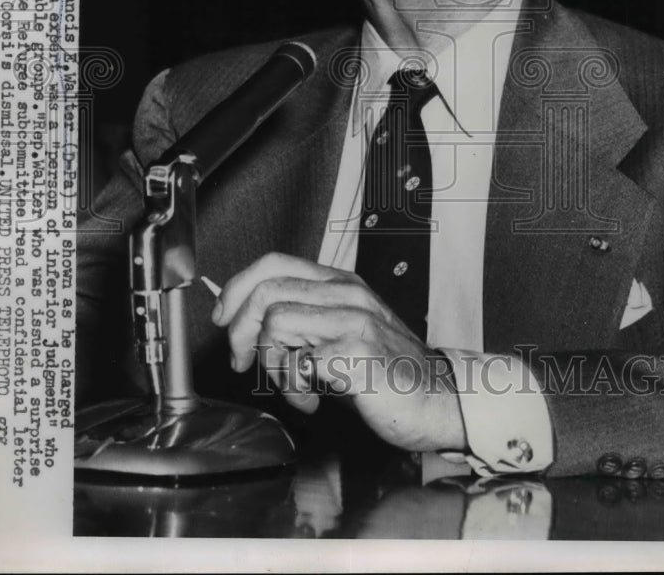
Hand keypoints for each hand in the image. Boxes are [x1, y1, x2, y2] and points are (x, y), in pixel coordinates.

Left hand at [212, 252, 466, 452]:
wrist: (440, 399)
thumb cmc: (389, 372)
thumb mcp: (342, 334)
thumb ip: (304, 322)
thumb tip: (248, 326)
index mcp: (340, 284)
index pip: (274, 263)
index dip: (238, 287)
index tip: (224, 317)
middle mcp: (346, 294)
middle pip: (266, 291)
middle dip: (240, 332)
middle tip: (244, 362)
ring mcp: (353, 319)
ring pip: (275, 322)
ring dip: (271, 364)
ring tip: (294, 386)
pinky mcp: (356, 351)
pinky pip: (298, 363)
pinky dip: (294, 390)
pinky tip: (314, 400)